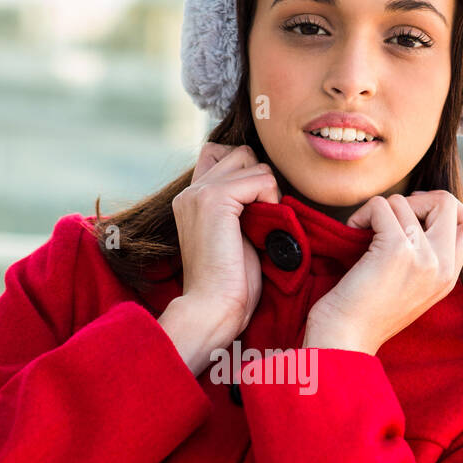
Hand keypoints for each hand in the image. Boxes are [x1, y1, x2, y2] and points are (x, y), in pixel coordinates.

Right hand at [170, 142, 280, 347]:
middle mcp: (190, 190)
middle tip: (263, 218)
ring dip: (267, 190)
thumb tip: (268, 183)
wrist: (213, 309)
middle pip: (241, 153)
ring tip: (262, 225)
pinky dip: (271, 199)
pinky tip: (263, 229)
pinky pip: (261, 178)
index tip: (258, 207)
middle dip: (260, 179)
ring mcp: (199, 192)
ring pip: (252, 161)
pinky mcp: (214, 199)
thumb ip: (241, 207)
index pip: (219, 154)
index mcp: (191, 199)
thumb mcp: (236, 235)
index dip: (246, 173)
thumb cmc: (231, 285)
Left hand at [303, 189, 462, 354]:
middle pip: (448, 202)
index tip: (411, 219)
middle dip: (415, 198)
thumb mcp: (409, 286)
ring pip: (405, 202)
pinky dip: (363, 213)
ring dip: (378, 211)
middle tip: (389, 219)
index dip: (440, 208)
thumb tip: (414, 211)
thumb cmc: (364, 314)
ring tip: (363, 234)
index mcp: (449, 277)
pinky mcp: (397, 249)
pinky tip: (352, 232)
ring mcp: (424, 258)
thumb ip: (424, 256)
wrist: (344, 341)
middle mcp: (442, 267)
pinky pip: (382, 205)